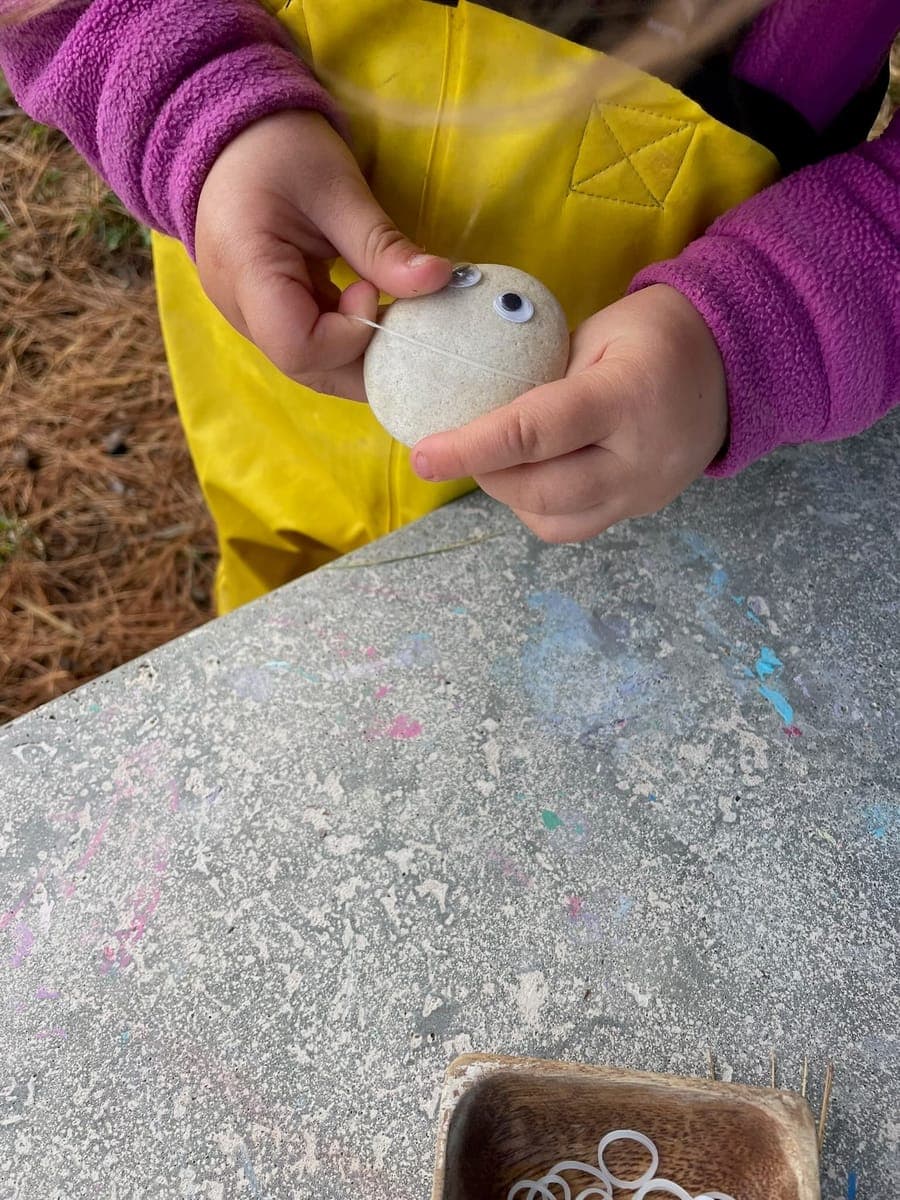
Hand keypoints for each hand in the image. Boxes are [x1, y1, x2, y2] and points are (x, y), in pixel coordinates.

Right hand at [194, 109, 449, 399]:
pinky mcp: (262, 314)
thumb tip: (439, 280)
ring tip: (394, 322)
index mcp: (246, 269)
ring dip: (358, 354)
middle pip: (306, 368)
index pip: (298, 346)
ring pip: (309, 364)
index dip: (349, 335)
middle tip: (408, 330)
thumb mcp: (337, 187)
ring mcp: (246, 315)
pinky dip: (345, 339)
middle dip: (364, 361)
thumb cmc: (279, 147)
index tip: (372, 289)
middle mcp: (237, 306)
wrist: (229, 134)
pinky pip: (307, 344)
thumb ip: (381, 245)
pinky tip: (373, 314)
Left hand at [411, 285, 728, 540]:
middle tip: (455, 448)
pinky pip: (574, 527)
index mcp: (626, 396)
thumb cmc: (654, 333)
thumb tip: (475, 411)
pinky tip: (529, 477)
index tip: (423, 455)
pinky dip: (537, 509)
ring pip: (554, 521)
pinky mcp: (641, 509)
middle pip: (540, 489)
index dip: (472, 447)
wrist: (733, 363)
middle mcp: (639, 457)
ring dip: (509, 494)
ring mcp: (644, 492)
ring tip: (496, 460)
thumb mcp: (595, 331)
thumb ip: (540, 376)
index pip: (535, 432)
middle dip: (484, 472)